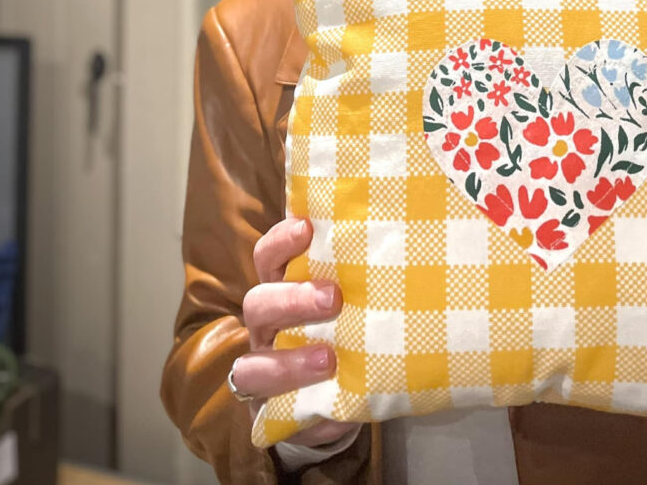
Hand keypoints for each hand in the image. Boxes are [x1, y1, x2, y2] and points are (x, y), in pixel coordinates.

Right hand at [233, 217, 361, 446]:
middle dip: (292, 299)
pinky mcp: (273, 413)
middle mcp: (266, 327)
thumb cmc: (346, 320)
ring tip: (329, 359)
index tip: (306, 229)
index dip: (280, 242)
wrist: (339, 388)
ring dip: (288, 363)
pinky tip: (338, 414)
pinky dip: (309, 415)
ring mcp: (264, 371)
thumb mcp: (348, 290)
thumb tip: (397, 229)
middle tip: (333, 298)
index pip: (267, 257)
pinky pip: (277, 417)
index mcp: (282, 288)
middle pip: (257, 304)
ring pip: (249, 368)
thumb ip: (357, 266)